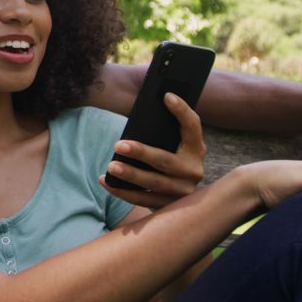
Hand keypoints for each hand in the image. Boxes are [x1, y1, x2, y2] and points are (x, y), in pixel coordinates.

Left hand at [102, 93, 206, 208]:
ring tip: (111, 166)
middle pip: (166, 160)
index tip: (166, 96)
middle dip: (141, 152)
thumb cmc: (168, 158)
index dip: (182, 110)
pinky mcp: (169, 206)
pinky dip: (121, 191)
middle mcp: (193, 170)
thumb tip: (140, 114)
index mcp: (196, 149)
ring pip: (154, 183)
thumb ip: (161, 132)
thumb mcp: (172, 145)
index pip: (193, 126)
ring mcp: (182, 191)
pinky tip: (105, 181)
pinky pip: (142, 199)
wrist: (183, 201)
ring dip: (131, 175)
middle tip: (119, 145)